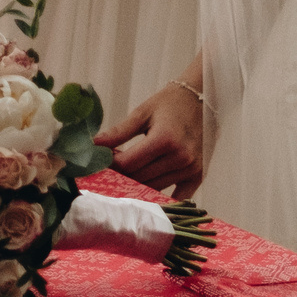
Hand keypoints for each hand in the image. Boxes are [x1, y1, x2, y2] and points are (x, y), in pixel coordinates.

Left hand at [94, 79, 208, 197]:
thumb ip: (119, 132)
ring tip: (126, 175)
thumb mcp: (142, 113)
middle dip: (121, 175)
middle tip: (110, 169)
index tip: (101, 161)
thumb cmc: (169, 103)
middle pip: (140, 178)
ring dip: (137, 185)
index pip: (129, 163)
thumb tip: (94, 144)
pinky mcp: (199, 175)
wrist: (202, 99)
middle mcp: (180, 157)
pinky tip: (148, 193)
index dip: (111, 164)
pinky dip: (162, 197)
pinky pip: (178, 197)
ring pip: (154, 188)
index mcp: (164, 139)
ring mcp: (191, 169)